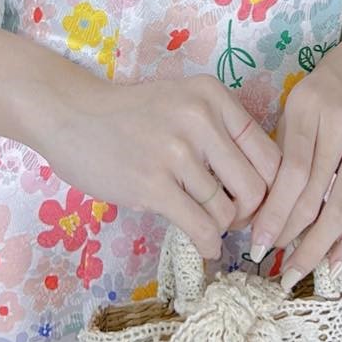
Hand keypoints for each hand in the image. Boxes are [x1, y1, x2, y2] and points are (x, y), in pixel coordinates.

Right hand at [28, 61, 282, 260]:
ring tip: (203, 222)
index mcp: (213, 96)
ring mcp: (175, 152)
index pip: (270, 154)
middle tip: (230, 219)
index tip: (254, 202)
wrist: (70, 115)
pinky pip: (200, 227)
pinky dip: (207, 244)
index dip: (271, 188)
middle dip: (248, 213)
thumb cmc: (131, 115)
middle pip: (256, 188)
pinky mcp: (152, 184)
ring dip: (219, 227)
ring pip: (227, 212)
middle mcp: (200, 118)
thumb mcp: (183, 103)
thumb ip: (221, 134)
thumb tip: (266, 188)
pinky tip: (202, 245)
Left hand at [244, 21, 341, 288]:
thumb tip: (268, 201)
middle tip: (277, 271)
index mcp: (307, 109)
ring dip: (320, 246)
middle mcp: (340, 125)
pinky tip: (339, 260)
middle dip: (292, 238)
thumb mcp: (303, 98)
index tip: (257, 244)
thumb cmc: (338, 79)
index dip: (273, 214)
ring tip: (302, 272)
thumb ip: (289, 144)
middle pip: (313, 196)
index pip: (288, 175)